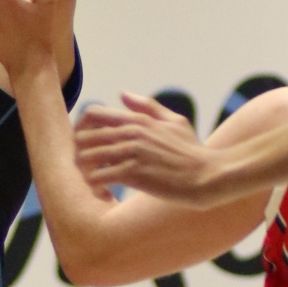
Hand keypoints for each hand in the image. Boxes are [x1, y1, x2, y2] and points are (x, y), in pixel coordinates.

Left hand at [75, 92, 224, 202]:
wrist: (208, 175)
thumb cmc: (193, 151)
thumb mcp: (174, 121)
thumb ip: (147, 106)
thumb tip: (122, 93)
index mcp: (137, 120)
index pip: (92, 115)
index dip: (80, 130)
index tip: (83, 146)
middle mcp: (131, 133)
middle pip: (83, 137)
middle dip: (78, 154)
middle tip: (86, 169)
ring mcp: (131, 152)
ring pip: (87, 157)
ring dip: (85, 171)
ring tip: (93, 182)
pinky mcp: (134, 174)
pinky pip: (99, 177)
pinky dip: (95, 186)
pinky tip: (103, 193)